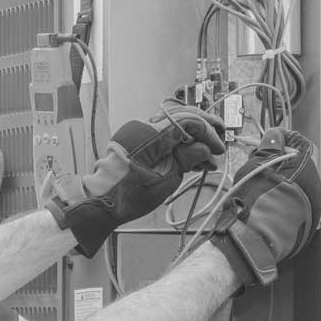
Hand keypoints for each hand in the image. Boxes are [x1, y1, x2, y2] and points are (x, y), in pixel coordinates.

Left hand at [46, 109, 225, 257]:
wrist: (100, 203)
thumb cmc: (128, 196)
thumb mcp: (165, 181)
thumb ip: (187, 160)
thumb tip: (205, 149)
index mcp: (150, 134)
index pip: (188, 121)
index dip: (208, 133)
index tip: (218, 149)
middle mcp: (143, 127)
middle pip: (181, 117)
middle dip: (203, 130)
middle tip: (220, 141)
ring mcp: (138, 132)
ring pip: (174, 125)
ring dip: (192, 138)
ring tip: (207, 158)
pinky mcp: (136, 140)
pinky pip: (163, 135)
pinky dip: (178, 144)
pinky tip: (192, 159)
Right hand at [199, 134, 320, 287]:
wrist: (257, 236)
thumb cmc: (256, 199)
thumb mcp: (257, 164)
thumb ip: (269, 146)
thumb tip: (275, 135)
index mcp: (306, 166)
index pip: (300, 143)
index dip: (282, 140)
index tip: (268, 142)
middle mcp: (314, 184)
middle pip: (299, 164)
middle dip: (281, 162)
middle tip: (259, 164)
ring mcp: (312, 205)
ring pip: (298, 185)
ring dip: (282, 181)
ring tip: (260, 187)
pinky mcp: (306, 223)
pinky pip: (297, 203)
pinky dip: (284, 199)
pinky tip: (268, 203)